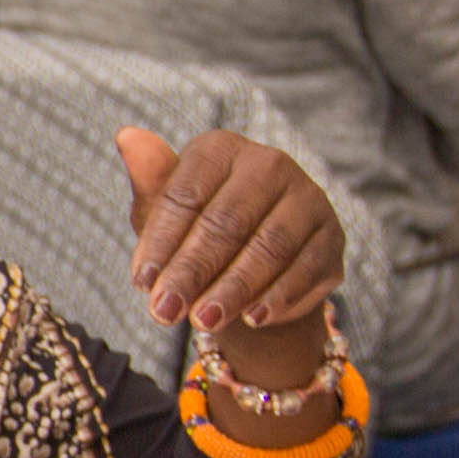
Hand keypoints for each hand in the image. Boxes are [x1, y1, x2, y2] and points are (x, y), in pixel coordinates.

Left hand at [118, 128, 342, 333]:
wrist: (246, 264)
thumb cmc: (192, 231)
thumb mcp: (162, 211)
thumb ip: (149, 181)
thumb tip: (127, 136)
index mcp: (221, 149)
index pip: (186, 195)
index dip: (161, 242)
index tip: (141, 283)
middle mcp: (270, 164)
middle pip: (227, 222)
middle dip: (193, 271)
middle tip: (166, 311)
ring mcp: (308, 198)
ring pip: (270, 247)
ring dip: (234, 288)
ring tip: (204, 321)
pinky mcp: (331, 235)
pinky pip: (307, 268)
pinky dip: (279, 296)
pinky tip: (253, 318)